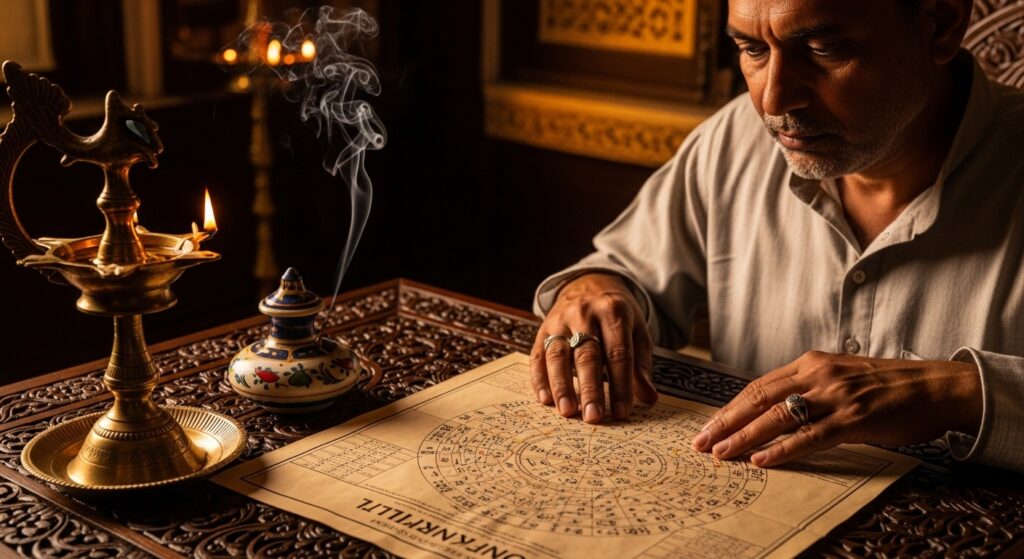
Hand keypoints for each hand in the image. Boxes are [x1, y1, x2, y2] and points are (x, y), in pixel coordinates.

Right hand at [530, 273, 657, 422]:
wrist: (588, 284)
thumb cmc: (617, 314)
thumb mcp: (636, 330)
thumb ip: (641, 364)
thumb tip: (648, 399)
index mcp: (613, 312)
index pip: (618, 353)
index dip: (621, 384)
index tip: (622, 411)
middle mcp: (584, 313)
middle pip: (587, 355)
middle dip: (590, 388)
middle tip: (593, 417)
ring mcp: (560, 320)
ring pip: (558, 355)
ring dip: (561, 385)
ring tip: (567, 411)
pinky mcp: (543, 329)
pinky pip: (538, 355)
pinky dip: (539, 379)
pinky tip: (545, 399)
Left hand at [691, 350, 981, 466]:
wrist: (936, 386)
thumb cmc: (888, 385)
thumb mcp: (839, 377)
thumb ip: (808, 389)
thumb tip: (774, 410)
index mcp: (810, 363)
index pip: (758, 387)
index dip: (730, 408)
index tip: (709, 426)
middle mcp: (817, 374)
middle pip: (759, 399)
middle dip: (726, 422)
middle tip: (700, 442)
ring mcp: (835, 395)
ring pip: (777, 417)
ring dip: (744, 437)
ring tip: (720, 454)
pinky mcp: (853, 417)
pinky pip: (810, 436)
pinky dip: (782, 449)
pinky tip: (761, 460)